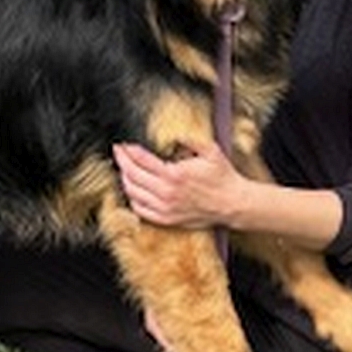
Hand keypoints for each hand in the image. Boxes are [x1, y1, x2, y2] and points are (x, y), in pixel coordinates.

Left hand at [112, 140, 246, 229]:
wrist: (233, 203)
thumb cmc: (223, 177)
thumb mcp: (210, 150)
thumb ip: (189, 138)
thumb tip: (171, 131)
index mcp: (174, 174)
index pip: (141, 160)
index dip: (128, 151)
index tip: (122, 144)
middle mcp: (166, 192)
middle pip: (132, 175)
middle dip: (121, 161)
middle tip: (118, 152)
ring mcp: (165, 208)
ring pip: (133, 193)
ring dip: (125, 179)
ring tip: (124, 168)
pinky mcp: (167, 220)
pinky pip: (140, 210)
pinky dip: (133, 199)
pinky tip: (133, 190)